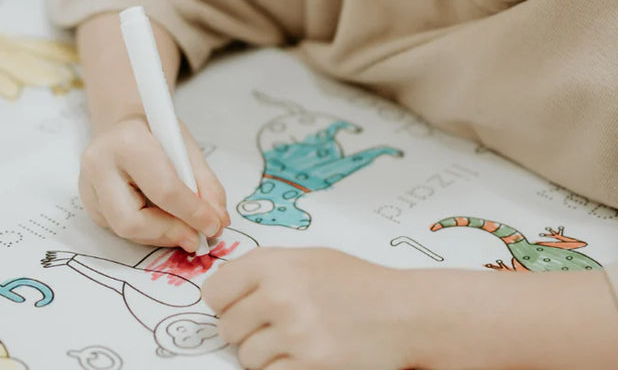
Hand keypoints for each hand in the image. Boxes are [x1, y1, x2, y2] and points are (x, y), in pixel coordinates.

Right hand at [78, 113, 229, 250]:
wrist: (122, 123)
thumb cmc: (156, 131)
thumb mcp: (186, 146)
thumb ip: (205, 183)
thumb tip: (217, 221)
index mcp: (128, 142)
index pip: (163, 188)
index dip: (192, 212)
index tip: (214, 225)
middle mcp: (99, 165)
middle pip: (132, 220)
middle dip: (169, 233)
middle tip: (196, 238)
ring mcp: (88, 187)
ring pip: (124, 230)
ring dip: (160, 235)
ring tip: (184, 230)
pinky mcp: (88, 204)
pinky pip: (119, 229)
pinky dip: (148, 230)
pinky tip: (163, 220)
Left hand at [202, 247, 412, 369]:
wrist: (401, 312)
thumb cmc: (358, 282)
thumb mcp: (310, 258)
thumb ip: (266, 266)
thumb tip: (224, 284)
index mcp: (277, 264)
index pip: (215, 290)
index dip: (224, 301)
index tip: (235, 305)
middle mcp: (281, 296)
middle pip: (227, 327)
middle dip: (245, 329)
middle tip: (272, 323)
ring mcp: (294, 333)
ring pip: (246, 356)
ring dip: (264, 353)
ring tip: (294, 337)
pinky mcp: (308, 365)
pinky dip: (282, 369)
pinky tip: (303, 353)